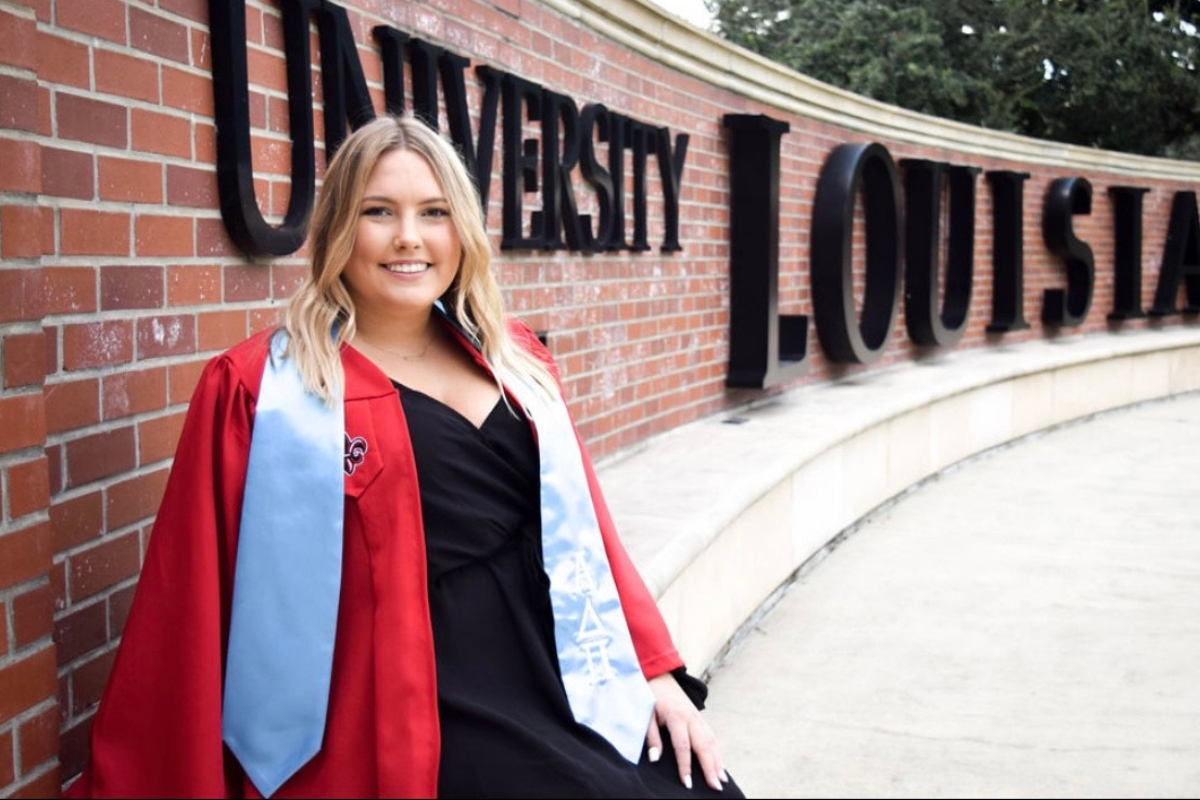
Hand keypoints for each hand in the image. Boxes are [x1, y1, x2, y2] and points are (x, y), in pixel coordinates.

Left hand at [645, 673, 727, 790]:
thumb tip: (655, 758)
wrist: (660, 676)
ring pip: (712, 742)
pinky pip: (712, 737)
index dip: (685, 766)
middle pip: (704, 746)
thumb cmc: (651, 697)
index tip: (687, 784)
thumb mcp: (646, 714)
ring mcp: (698, 718)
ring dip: (718, 762)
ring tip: (722, 781)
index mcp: (677, 717)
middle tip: (715, 787)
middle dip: (710, 768)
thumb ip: (651, 736)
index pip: (683, 746)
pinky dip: (717, 753)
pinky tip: (720, 766)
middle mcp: (692, 718)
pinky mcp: (700, 718)